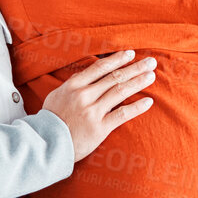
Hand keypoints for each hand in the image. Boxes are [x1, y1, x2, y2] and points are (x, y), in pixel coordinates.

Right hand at [41, 49, 156, 160]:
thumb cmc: (52, 120)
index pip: (100, 68)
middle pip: (114, 77)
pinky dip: (136, 107)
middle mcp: (84, 95)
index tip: (130, 54)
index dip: (117, 59)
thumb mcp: (57, 95)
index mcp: (74, 86)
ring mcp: (92, 111)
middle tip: (150, 62)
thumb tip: (87, 75)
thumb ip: (73, 84)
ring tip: (151, 75)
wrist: (46, 144)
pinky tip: (148, 101)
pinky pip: (122, 114)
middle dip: (135, 68)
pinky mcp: (99, 128)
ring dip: (138, 82)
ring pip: (120, 92)